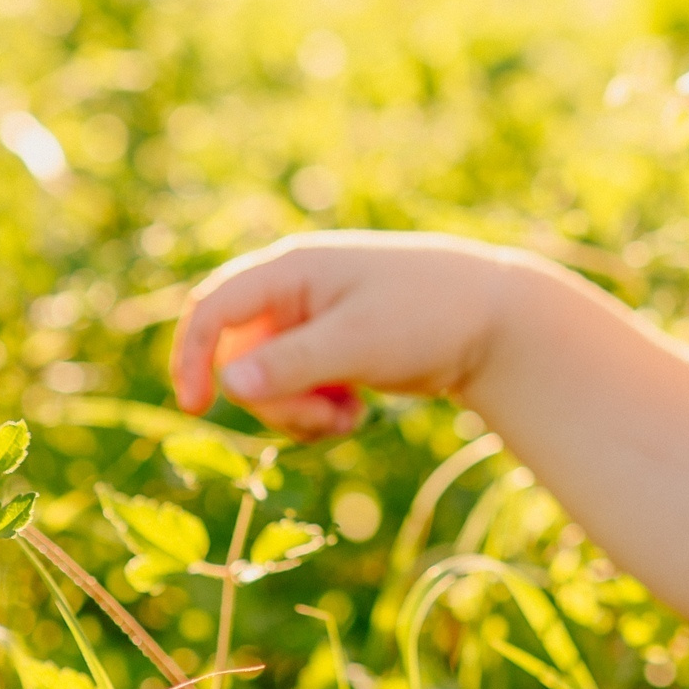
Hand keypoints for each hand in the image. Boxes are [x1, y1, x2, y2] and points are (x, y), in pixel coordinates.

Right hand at [170, 231, 527, 439]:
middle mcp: (296, 289)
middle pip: (240, 356)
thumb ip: (290, 364)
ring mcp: (314, 320)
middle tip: (323, 420)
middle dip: (272, 399)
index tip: (197, 408)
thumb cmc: (429, 315)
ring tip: (348, 419)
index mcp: (293, 268)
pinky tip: (354, 415)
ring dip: (297, 410)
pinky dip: (316, 410)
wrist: (496, 320)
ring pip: (267, 379)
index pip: (215, 306)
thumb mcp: (358, 342)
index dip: (191, 355)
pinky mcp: (333, 348)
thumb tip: (227, 382)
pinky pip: (297, 388)